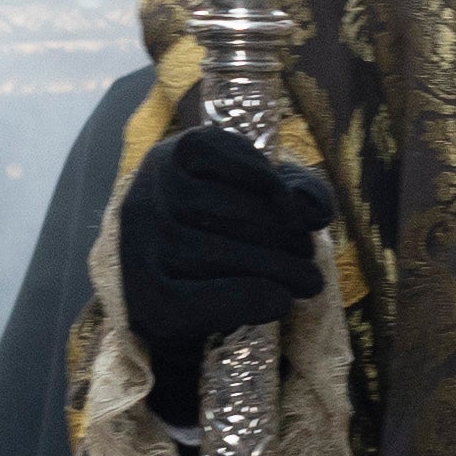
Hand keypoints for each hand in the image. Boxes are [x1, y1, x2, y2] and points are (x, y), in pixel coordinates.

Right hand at [118, 121, 338, 394]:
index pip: (228, 159)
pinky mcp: (145, 298)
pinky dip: (246, 300)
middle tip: (308, 254)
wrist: (173, 275)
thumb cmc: (228, 221)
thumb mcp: (263, 191)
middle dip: (281, 235)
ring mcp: (140, 249)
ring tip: (308, 280)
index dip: (275, 187)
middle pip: (223, 210)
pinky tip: (281, 301)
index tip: (302, 216)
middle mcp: (148, 195)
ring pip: (212, 254)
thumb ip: (298, 189)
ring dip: (275, 269)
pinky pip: (196, 301)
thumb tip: (315, 210)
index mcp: (177, 154)